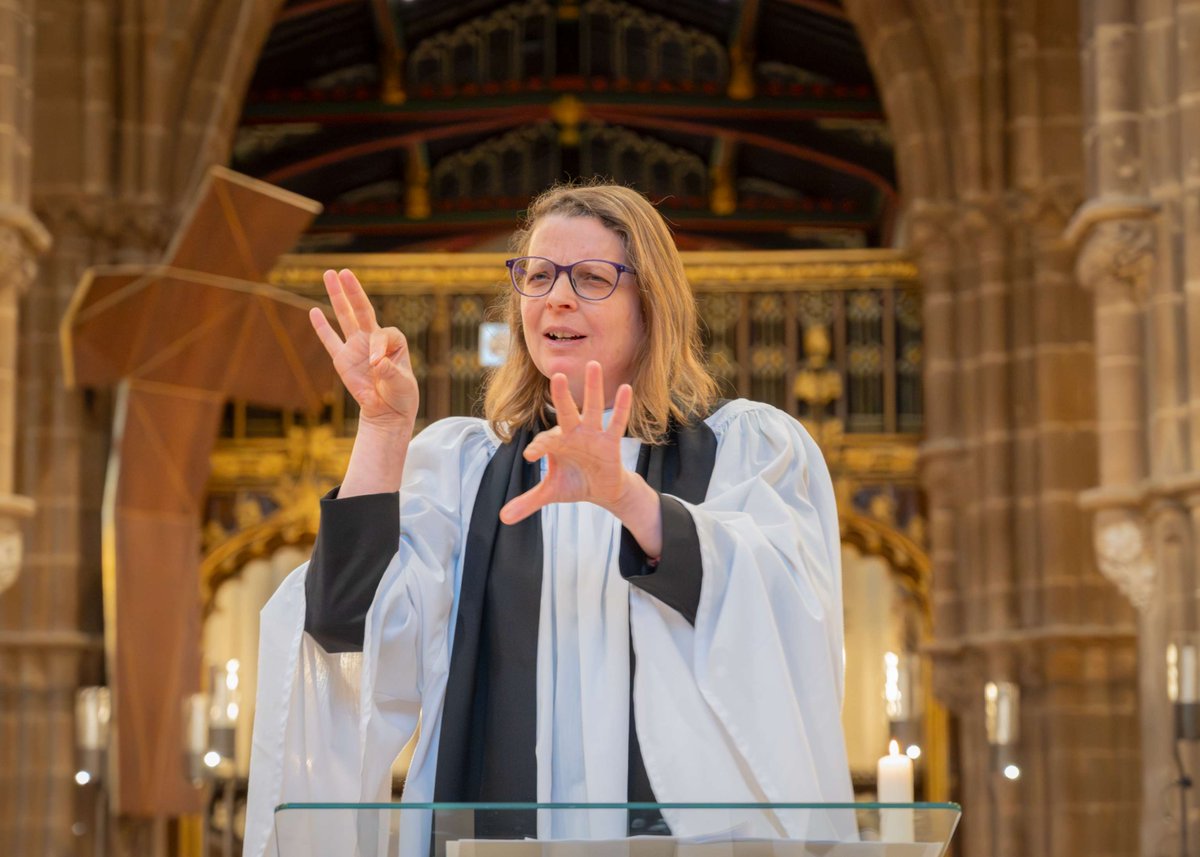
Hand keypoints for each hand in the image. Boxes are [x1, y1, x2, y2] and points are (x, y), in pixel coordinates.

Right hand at [310, 269, 418, 432]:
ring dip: (338, 297)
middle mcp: (374, 338)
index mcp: (393, 341)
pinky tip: (313, 311)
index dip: (378, 348)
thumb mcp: (402, 385)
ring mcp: (356, 346)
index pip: (382, 336)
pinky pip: (330, 341)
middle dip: (354, 292)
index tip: (377, 366)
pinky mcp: (342, 359)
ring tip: (329, 274)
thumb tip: (376, 363)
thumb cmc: (401, 395)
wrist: (388, 411)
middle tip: (345, 272)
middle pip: (363, 310)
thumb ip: (391, 373)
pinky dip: (322, 327)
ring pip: (345, 317)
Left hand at [499, 361, 641, 524]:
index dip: (539, 446)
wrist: (602, 490)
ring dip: (593, 387)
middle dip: (562, 396)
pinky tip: (626, 388)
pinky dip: (622, 407)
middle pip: (567, 411)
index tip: (532, 456)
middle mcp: (574, 434)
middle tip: (556, 376)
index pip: (545, 441)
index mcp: (557, 443)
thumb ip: (528, 501)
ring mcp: (593, 435)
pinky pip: (616, 423)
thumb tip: (502, 518)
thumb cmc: (574, 483)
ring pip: (593, 408)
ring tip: (594, 365)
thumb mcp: (551, 493)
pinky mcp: (611, 442)